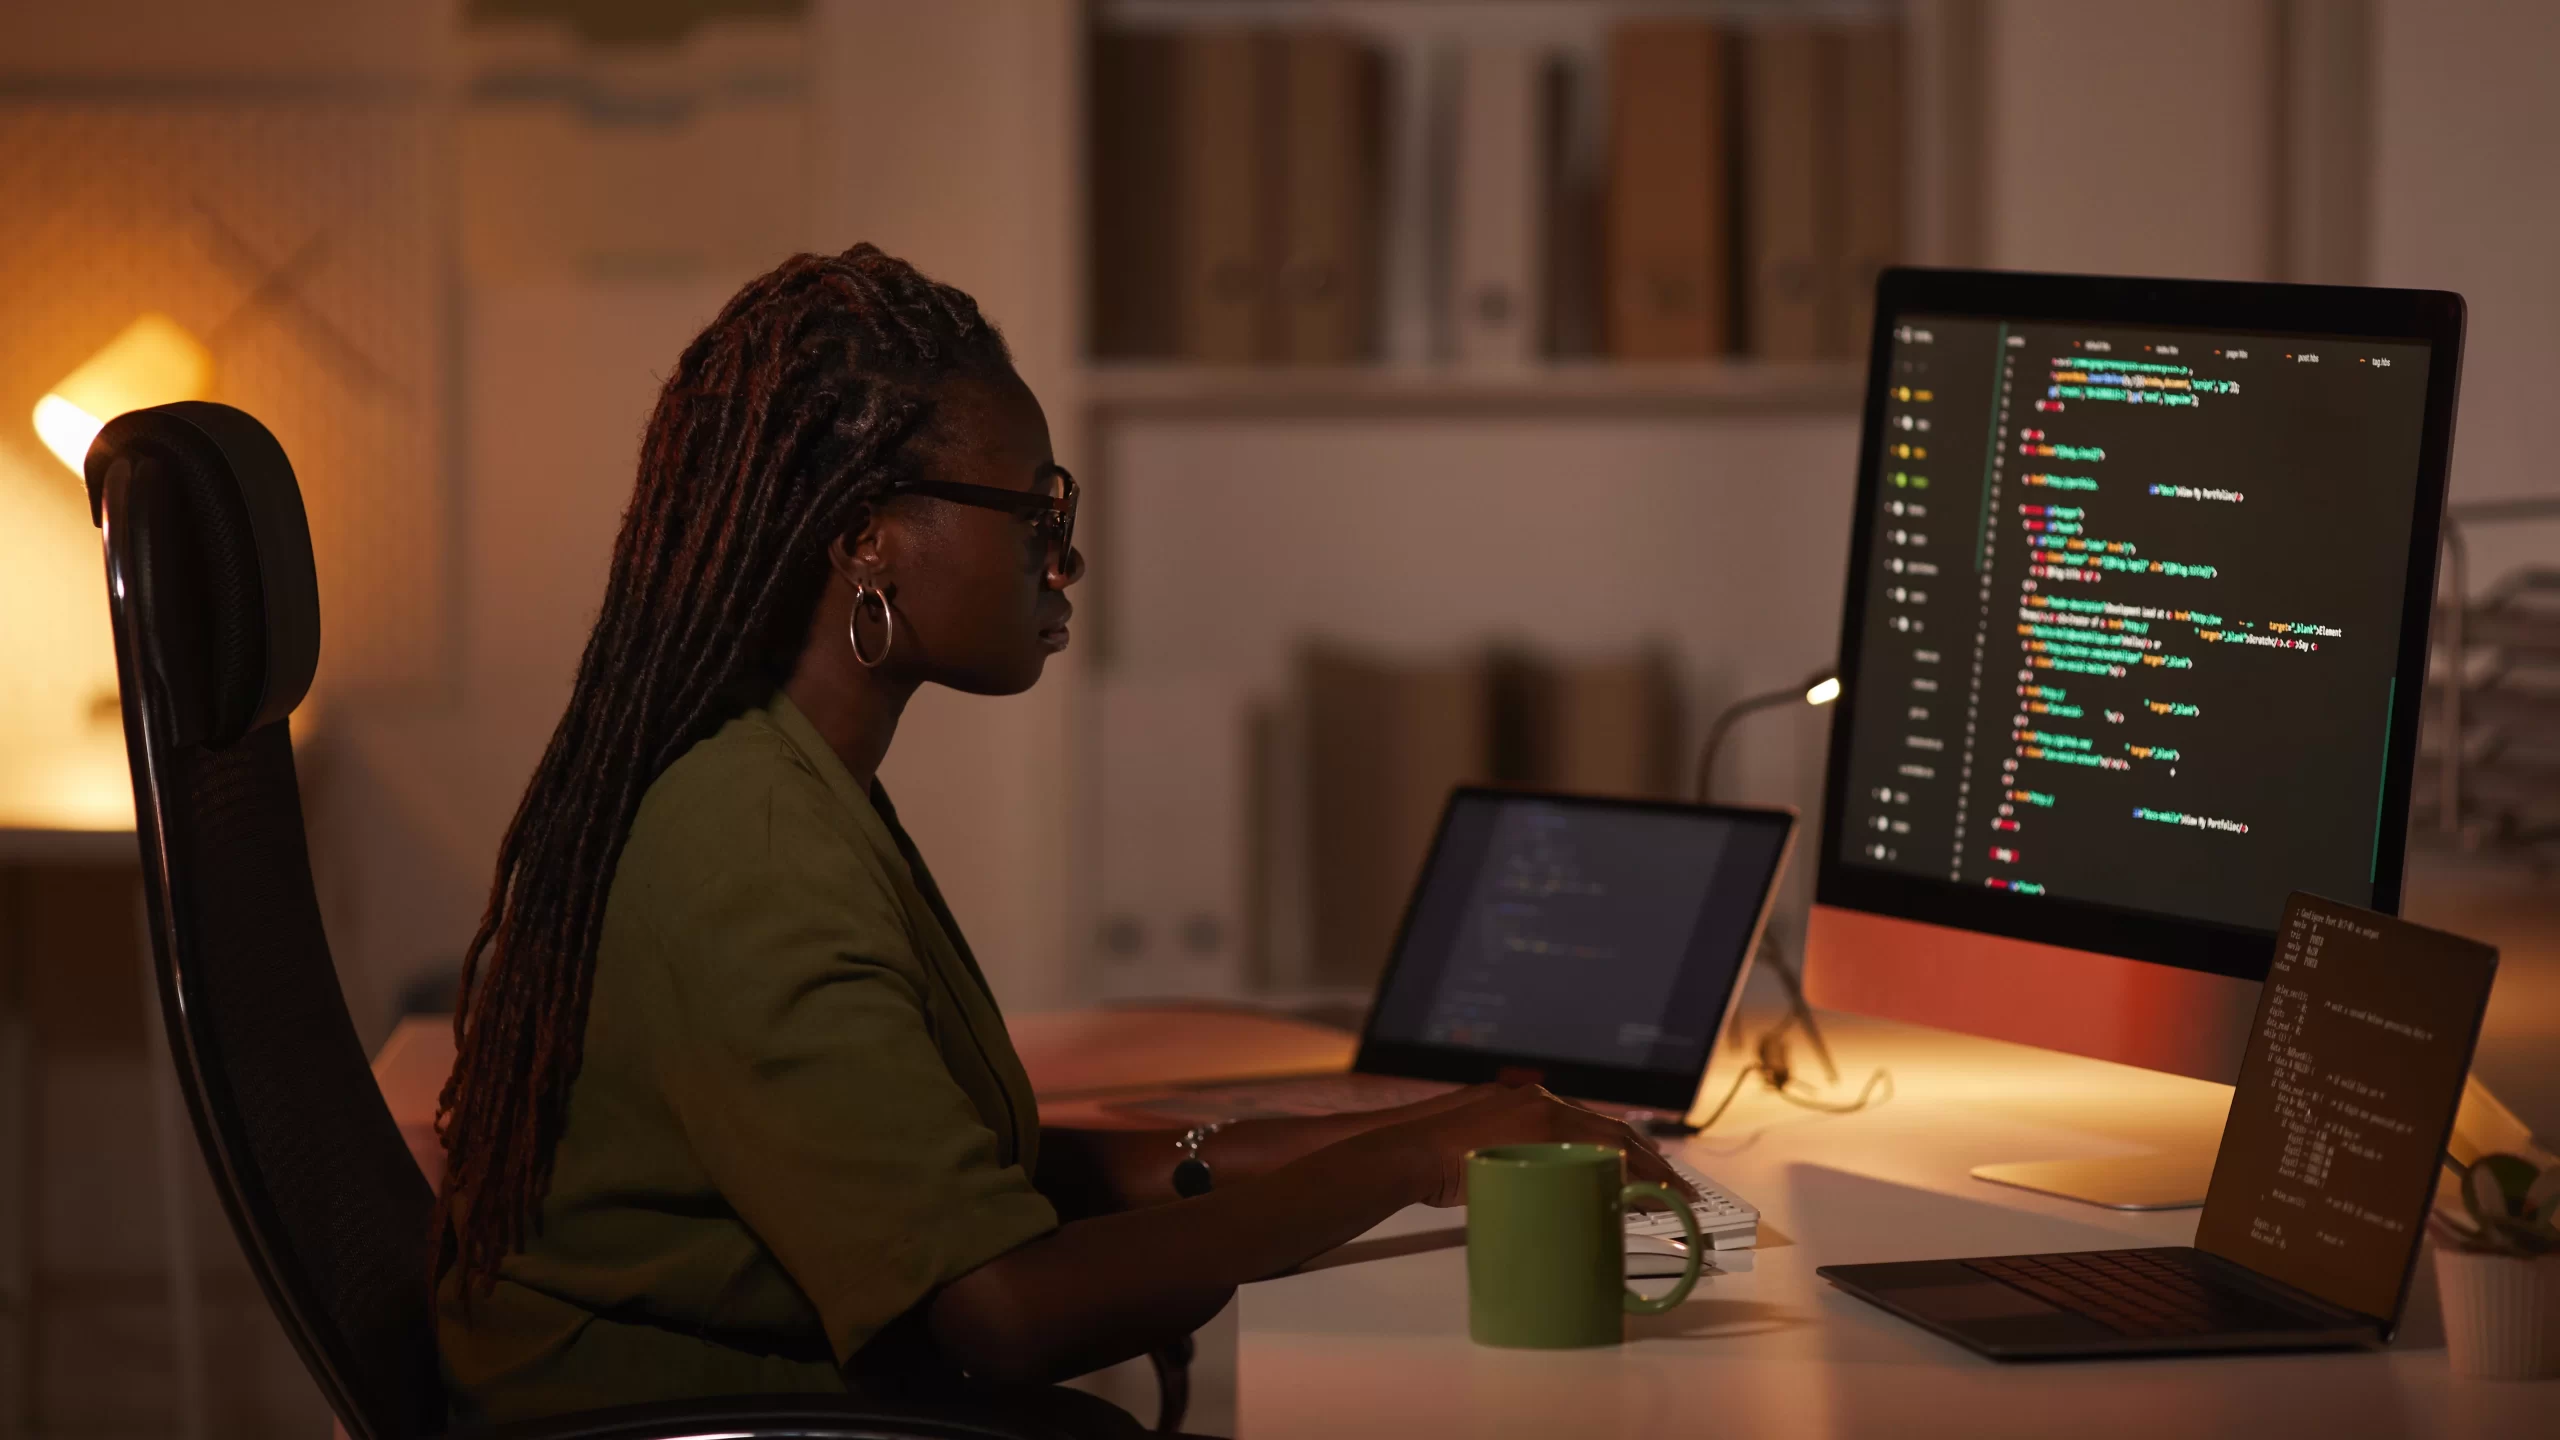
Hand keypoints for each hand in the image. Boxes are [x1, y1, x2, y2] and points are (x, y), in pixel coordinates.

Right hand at [1373, 1084, 1698, 1208]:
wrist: (1410, 1149)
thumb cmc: (1438, 1156)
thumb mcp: (1483, 1146)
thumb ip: (1512, 1152)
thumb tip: (1533, 1179)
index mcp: (1530, 1102)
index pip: (1591, 1123)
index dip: (1624, 1143)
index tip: (1648, 1162)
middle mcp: (1543, 1101)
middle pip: (1612, 1128)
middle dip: (1649, 1156)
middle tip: (1675, 1182)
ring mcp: (1544, 1116)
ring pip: (1614, 1140)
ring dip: (1648, 1167)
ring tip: (1672, 1192)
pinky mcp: (1542, 1136)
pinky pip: (1600, 1156)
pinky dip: (1628, 1174)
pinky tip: (1645, 1193)